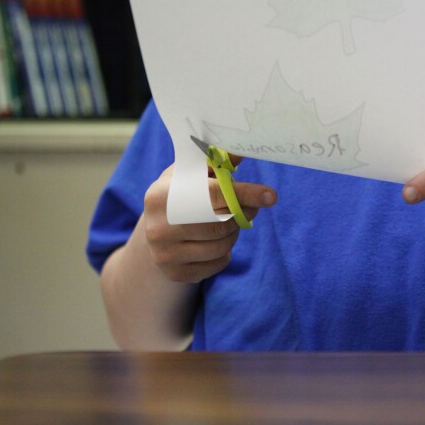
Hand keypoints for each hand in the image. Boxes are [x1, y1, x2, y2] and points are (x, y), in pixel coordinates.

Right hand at [142, 161, 276, 282]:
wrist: (155, 232)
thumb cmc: (179, 195)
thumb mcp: (190, 174)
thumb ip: (216, 162)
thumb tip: (242, 151)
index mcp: (161, 195)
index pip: (213, 194)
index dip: (244, 194)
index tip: (270, 195)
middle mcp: (158, 227)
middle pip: (220, 224)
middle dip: (242, 214)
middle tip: (249, 208)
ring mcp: (164, 253)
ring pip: (221, 246)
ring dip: (234, 234)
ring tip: (228, 223)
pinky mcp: (175, 273)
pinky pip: (218, 264)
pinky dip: (226, 253)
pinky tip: (216, 242)